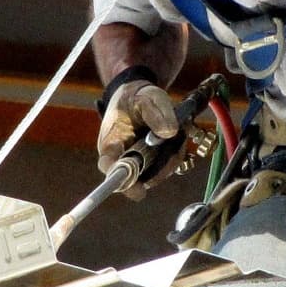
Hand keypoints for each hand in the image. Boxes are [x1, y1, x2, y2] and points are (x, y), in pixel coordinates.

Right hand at [96, 80, 179, 199]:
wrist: (137, 98)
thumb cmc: (137, 98)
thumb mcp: (148, 97)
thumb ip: (157, 112)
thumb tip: (169, 132)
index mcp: (110, 142)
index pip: (110, 167)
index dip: (123, 180)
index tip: (138, 189)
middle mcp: (119, 158)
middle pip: (136, 179)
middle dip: (159, 168)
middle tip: (175, 144)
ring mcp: (134, 164)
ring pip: (153, 177)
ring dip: (169, 160)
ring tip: (175, 134)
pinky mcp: (147, 166)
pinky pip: (163, 171)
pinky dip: (173, 158)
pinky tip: (175, 141)